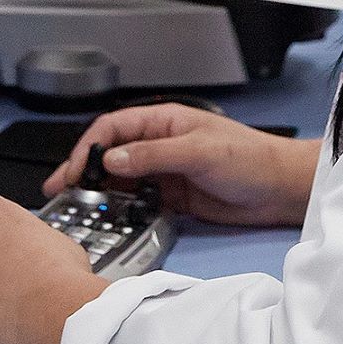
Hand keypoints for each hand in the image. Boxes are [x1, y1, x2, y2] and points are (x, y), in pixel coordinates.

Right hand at [48, 101, 319, 228]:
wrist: (279, 189)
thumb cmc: (250, 157)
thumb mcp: (200, 151)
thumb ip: (154, 155)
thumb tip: (112, 159)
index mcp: (164, 122)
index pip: (113, 128)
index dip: (89, 147)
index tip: (74, 170)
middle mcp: (160, 145)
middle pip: (112, 156)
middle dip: (85, 173)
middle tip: (63, 195)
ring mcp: (165, 172)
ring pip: (122, 181)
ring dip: (102, 194)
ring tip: (82, 211)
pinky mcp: (173, 198)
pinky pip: (138, 203)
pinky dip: (123, 211)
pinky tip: (113, 221)